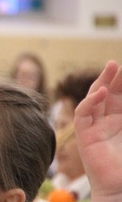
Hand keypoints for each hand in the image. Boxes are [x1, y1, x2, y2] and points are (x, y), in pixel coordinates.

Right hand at [74, 61, 121, 199]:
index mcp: (121, 122)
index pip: (120, 96)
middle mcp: (106, 123)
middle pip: (106, 94)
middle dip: (113, 77)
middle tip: (119, 63)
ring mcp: (94, 129)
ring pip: (93, 100)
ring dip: (100, 83)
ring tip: (111, 68)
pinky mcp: (85, 138)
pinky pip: (83, 115)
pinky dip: (90, 102)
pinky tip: (100, 93)